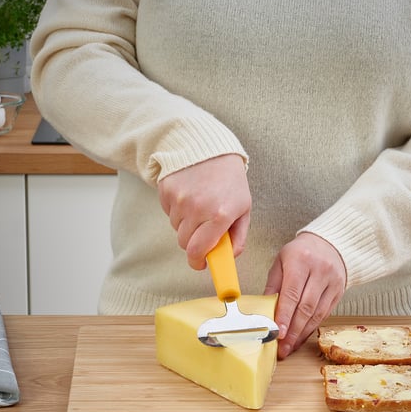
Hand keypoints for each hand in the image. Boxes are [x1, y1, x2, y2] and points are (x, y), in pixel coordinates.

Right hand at [158, 154, 250, 269]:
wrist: (209, 147)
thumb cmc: (230, 180)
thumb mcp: (243, 207)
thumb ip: (238, 236)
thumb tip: (229, 257)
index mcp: (220, 215)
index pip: (198, 250)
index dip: (197, 262)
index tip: (200, 264)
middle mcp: (197, 208)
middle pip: (184, 243)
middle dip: (193, 242)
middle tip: (203, 232)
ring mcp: (179, 199)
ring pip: (176, 228)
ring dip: (186, 224)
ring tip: (199, 206)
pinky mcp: (166, 190)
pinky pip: (169, 212)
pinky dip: (177, 209)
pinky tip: (189, 195)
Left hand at [264, 232, 345, 358]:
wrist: (329, 244)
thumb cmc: (300, 253)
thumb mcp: (281, 262)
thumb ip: (273, 285)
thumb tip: (264, 310)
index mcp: (301, 261)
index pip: (292, 293)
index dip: (285, 315)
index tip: (278, 333)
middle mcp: (320, 271)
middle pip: (306, 307)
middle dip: (293, 331)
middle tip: (283, 348)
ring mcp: (332, 282)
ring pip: (317, 313)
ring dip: (302, 333)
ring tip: (290, 346)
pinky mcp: (339, 291)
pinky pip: (325, 314)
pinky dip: (312, 328)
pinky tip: (301, 336)